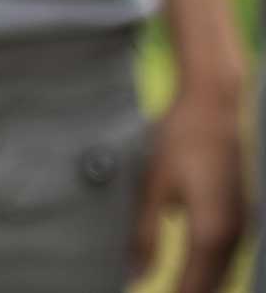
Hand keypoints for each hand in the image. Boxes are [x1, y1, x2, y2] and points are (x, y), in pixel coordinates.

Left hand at [131, 87, 245, 292]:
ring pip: (222, 272)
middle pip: (213, 285)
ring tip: (172, 290)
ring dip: (199, 287)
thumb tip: (135, 273)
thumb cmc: (180, 139)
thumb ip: (144, 233)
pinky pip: (226, 255)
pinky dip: (208, 271)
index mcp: (211, 231)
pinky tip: (189, 273)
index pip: (194, 287)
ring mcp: (242, 224)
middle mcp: (234, 234)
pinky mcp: (240, 213)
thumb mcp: (153, 185)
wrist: (215, 105)